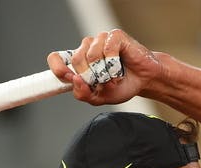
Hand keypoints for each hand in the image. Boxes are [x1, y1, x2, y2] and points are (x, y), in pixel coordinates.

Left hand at [47, 29, 162, 105]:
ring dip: (104, 72)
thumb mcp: (99, 98)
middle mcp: (87, 49)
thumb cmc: (122, 85)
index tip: (69, 79)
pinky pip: (107, 48)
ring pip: (91, 54)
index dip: (59, 69)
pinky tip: (120, 67)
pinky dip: (114, 63)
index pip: (57, 58)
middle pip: (76, 60)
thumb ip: (83, 93)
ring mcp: (100, 41)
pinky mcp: (114, 36)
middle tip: (103, 82)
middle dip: (90, 77)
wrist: (144, 81)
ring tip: (113, 76)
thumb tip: (75, 81)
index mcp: (80, 62)